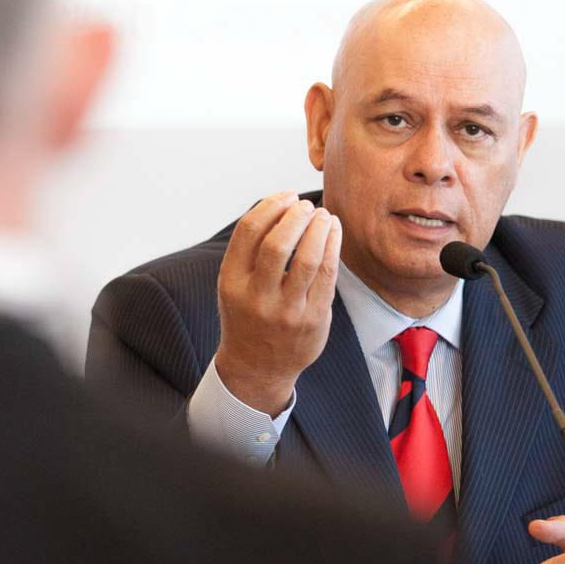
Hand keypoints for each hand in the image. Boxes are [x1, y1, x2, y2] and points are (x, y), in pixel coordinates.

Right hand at [215, 191, 341, 416]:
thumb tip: (283, 204)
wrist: (257, 367)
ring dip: (319, 229)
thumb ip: (251, 250)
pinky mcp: (312, 320)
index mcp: (231, 282)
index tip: (286, 196)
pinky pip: (327, 275)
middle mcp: (256, 297)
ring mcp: (286, 311)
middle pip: (278, 244)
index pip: (249, 231)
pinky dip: (332, 247)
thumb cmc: (248, 315)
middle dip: (296, 216)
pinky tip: (333, 233)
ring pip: (307, 259)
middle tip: (307, 206)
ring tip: (324, 216)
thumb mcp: (234, 285)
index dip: (270, 205)